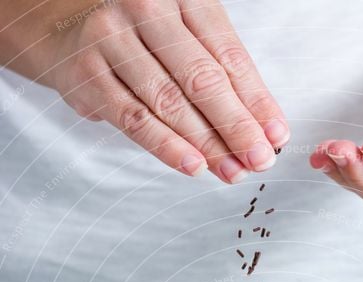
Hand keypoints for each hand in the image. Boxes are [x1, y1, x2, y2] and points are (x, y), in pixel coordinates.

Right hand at [26, 0, 289, 181]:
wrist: (72, 33)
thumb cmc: (145, 40)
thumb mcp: (188, 39)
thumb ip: (225, 77)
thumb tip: (266, 129)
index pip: (228, 55)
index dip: (256, 100)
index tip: (276, 135)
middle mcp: (146, 7)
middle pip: (202, 79)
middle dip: (236, 126)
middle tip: (260, 158)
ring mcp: (113, 39)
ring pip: (170, 103)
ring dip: (207, 144)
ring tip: (233, 170)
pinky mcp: (89, 74)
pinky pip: (135, 119)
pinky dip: (167, 146)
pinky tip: (193, 165)